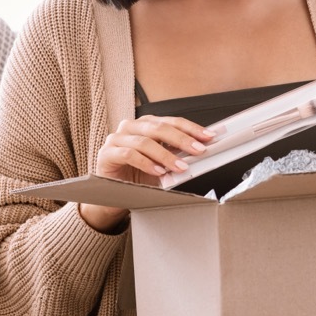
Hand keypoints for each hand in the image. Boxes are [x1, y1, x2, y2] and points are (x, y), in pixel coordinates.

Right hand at [79, 115, 216, 232]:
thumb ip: (179, 156)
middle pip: (159, 128)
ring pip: (145, 141)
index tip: (209, 137)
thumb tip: (201, 153)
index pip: (172, 121)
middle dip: (182, 139)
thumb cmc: (140, 176)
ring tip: (180, 166)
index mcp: (147, 124)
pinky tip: (158, 171)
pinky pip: (129, 154)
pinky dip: (146, 163)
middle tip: (198, 150)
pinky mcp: (106, 154)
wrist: (115, 194)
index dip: (191, 128)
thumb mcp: (164, 165)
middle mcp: (131, 127)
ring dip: (166, 155)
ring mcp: (116, 139)